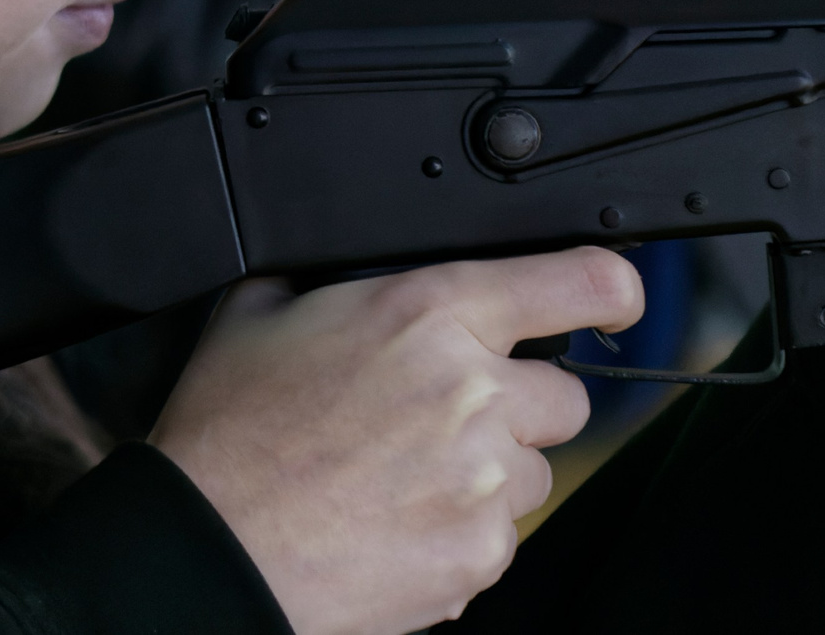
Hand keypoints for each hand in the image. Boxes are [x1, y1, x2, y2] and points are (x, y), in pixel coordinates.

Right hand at [151, 250, 642, 634]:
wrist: (207, 545)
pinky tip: (396, 523)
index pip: (575, 281)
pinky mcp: (477, 554)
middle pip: (565, 394)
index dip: (610, 286)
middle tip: (448, 419)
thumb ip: (336, 281)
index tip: (617, 296)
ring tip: (407, 479)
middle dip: (518, 404)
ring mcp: (481, 479)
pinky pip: (503, 538)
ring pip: (537, 471)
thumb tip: (361, 269)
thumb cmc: (226, 431)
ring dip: (492, 474)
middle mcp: (469, 389)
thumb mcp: (263, 308)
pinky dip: (463, 533)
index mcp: (426, 311)